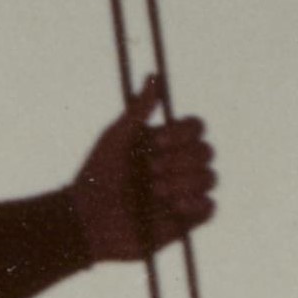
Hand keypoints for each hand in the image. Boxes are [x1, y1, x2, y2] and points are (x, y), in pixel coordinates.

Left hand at [70, 95, 217, 266]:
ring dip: (183, 182)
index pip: (195, 128)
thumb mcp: (116, 138)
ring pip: (209, 178)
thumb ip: (139, 110)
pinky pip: (209, 208)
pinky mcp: (185, 221)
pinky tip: (174, 206)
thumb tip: (153, 76)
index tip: (157, 142)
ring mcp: (184, 193)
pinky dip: (197, 204)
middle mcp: (179, 166)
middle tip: (149, 172)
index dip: (183, 133)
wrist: (87, 218)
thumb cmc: (98, 175)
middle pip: (206, 152)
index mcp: (167, 144)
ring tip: (154, 191)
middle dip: (178, 161)